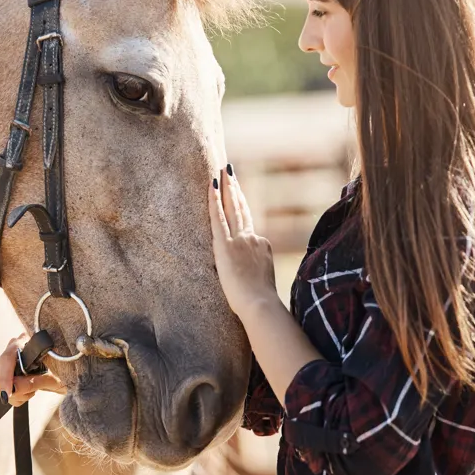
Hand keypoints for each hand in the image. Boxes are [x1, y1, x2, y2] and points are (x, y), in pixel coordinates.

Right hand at [0, 333, 66, 407]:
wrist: (68, 375)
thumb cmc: (63, 372)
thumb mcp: (50, 378)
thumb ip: (31, 383)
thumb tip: (12, 389)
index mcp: (25, 342)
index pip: (7, 358)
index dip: (5, 377)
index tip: (8, 393)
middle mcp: (14, 348)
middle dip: (13, 387)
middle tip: (32, 391)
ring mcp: (9, 361)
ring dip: (17, 393)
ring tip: (34, 389)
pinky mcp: (8, 373)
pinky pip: (3, 389)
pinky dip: (16, 397)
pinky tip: (29, 391)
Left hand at [209, 165, 277, 322]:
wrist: (260, 304)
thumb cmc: (261, 302)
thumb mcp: (263, 283)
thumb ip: (258, 272)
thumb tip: (255, 274)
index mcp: (262, 247)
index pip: (250, 228)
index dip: (242, 211)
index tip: (237, 196)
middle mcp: (252, 238)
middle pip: (243, 208)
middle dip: (236, 189)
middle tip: (230, 171)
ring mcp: (240, 240)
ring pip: (233, 207)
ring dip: (228, 187)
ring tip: (223, 170)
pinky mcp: (225, 246)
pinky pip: (218, 217)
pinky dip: (214, 200)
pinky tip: (211, 186)